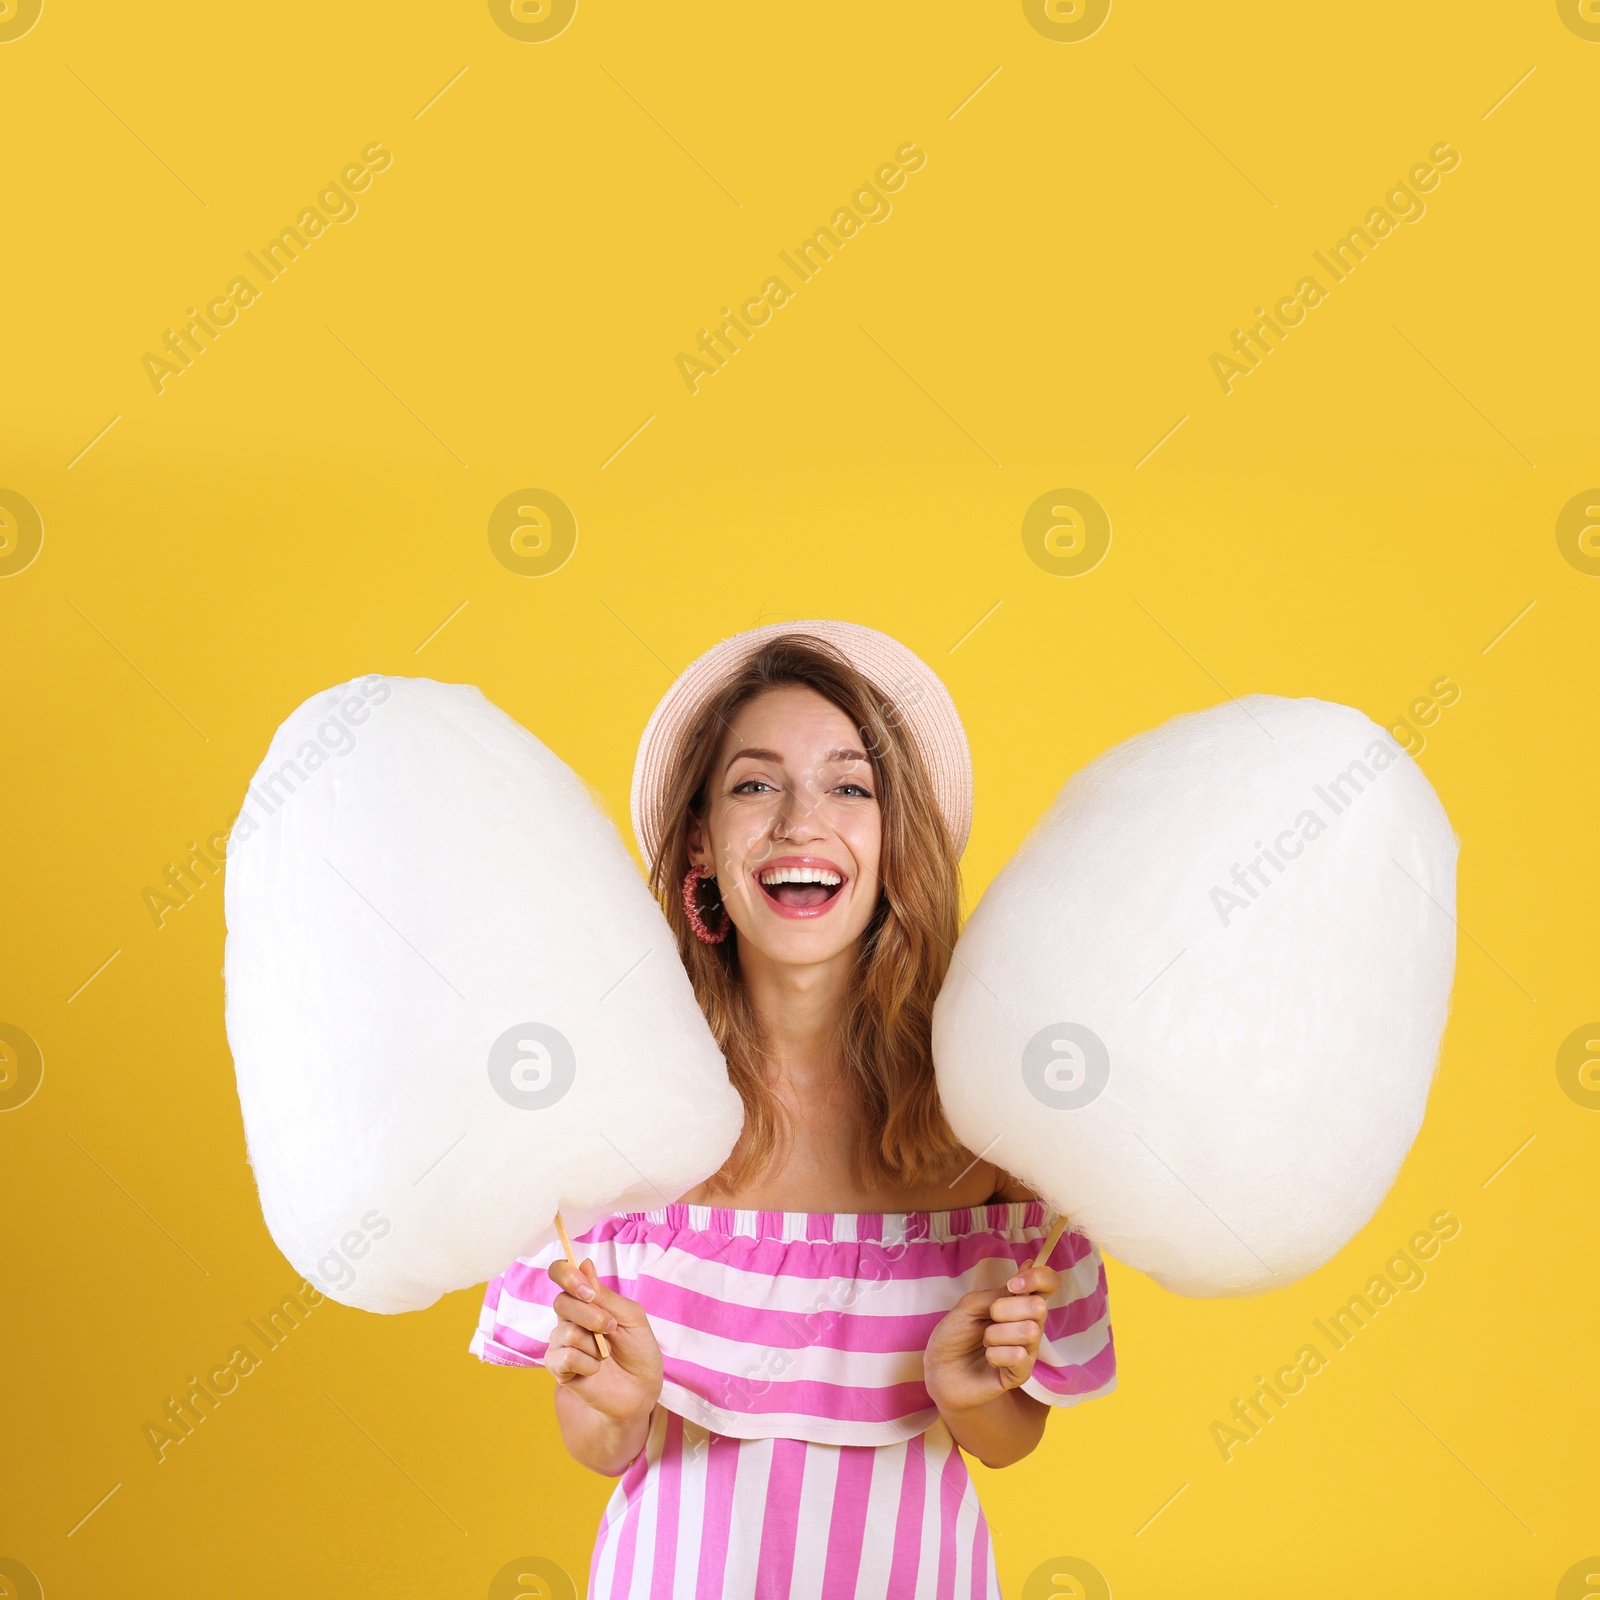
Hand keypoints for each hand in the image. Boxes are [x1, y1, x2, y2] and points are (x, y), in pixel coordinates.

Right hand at [546, 1257, 662, 1423]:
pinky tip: (596, 1369)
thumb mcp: (631, 1316)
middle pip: (561, 1302)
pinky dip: (588, 1364)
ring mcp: (561, 1342)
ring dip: (594, 1344)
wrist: (641, 1389)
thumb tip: (584, 1264)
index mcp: (586, 1300)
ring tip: (606, 1354)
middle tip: (610, 1327)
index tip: (587, 1290)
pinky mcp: (558, 1368)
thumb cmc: (638, 1349)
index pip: (561, 1273)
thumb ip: (605, 1295)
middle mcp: (569, 1318)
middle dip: (590, 1315)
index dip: (566, 1274)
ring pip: (565, 1332)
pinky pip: (566, 1357)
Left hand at [924, 1259, 1057, 1415]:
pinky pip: (1019, 1357)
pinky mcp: (1021, 1374)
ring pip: (1029, 1332)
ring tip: (985, 1342)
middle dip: (1006, 1309)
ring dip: (996, 1334)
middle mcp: (1030, 1324)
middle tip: (989, 1318)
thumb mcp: (971, 1305)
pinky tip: (989, 1359)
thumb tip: (1028, 1265)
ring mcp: (1028, 1350)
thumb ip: (999, 1293)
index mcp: (1019, 1303)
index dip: (1038, 1278)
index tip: (1013, 1285)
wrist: (938, 1368)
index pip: (1049, 1283)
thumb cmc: (955, 1334)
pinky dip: (996, 1354)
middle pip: (1039, 1307)